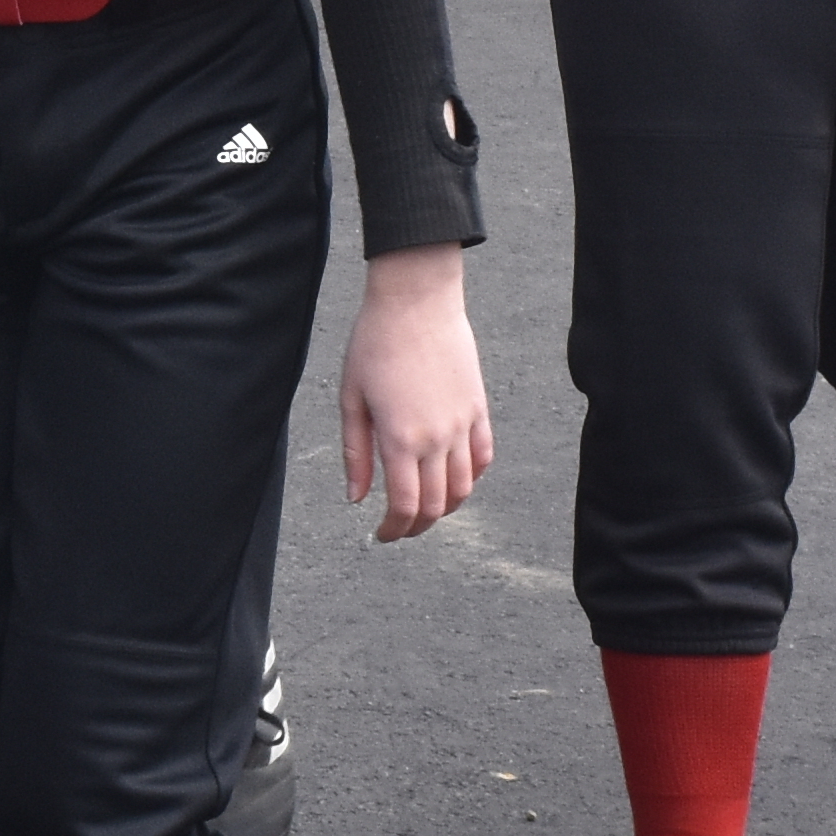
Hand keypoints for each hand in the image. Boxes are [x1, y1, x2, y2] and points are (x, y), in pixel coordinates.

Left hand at [338, 248, 493, 539]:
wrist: (416, 301)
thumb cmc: (375, 343)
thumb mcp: (352, 398)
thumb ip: (355, 453)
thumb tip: (356, 498)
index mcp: (401, 438)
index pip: (405, 506)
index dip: (394, 530)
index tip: (382, 535)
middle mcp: (437, 438)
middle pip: (437, 505)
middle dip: (417, 526)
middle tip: (399, 528)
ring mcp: (463, 424)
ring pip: (463, 488)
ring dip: (445, 508)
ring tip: (425, 508)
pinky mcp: (479, 408)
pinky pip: (483, 458)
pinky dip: (471, 478)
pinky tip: (453, 479)